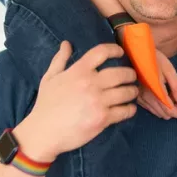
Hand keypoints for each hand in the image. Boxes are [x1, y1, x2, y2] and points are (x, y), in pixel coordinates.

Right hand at [15, 41, 137, 161]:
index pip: (102, 52)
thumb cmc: (46, 105)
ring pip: (126, 92)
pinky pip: (124, 111)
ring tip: (132, 92)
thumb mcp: (49, 78)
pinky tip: (129, 108)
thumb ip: (59, 60)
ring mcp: (98, 101)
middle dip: (130, 74)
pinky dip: (130, 109)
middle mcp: (91, 83)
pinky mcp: (103, 119)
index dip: (115, 49)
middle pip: (121, 73)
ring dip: (132, 91)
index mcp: (78, 71)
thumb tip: (66, 43)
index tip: (120, 52)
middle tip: (131, 77)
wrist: (44, 132)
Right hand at [136, 49, 176, 119]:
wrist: (136, 54)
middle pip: (164, 114)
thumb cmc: (155, 60)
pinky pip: (151, 109)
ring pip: (158, 113)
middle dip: (175, 111)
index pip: (170, 111)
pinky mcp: (137, 98)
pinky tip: (163, 98)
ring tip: (173, 99)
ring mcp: (141, 99)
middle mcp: (147, 98)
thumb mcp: (169, 70)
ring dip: (167, 110)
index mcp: (156, 92)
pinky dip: (159, 108)